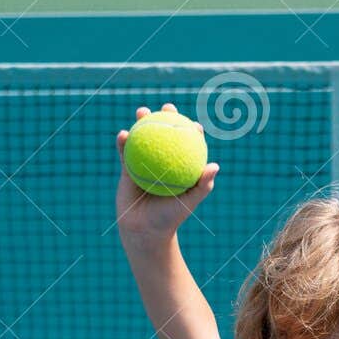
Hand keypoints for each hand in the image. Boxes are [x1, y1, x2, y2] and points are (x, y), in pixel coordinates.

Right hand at [116, 104, 219, 246]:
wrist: (143, 230)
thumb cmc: (169, 219)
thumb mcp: (188, 203)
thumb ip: (203, 185)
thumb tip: (215, 166)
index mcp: (180, 167)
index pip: (188, 145)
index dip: (192, 131)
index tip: (194, 124)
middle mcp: (163, 162)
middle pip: (166, 134)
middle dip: (168, 116)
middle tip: (168, 107)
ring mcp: (145, 162)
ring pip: (144, 137)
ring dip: (143, 120)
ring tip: (142, 112)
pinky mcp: (128, 167)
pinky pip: (125, 151)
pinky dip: (124, 141)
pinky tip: (123, 134)